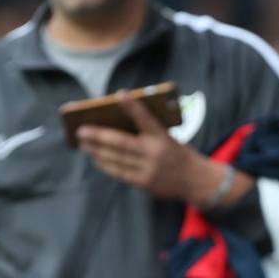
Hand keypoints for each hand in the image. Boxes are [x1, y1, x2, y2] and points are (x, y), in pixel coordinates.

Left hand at [76, 93, 232, 204]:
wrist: (197, 181)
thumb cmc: (178, 154)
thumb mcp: (169, 139)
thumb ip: (149, 133)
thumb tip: (117, 127)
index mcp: (163, 138)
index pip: (146, 119)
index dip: (133, 107)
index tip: (120, 94)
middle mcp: (155, 153)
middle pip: (121, 143)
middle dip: (99, 136)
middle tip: (81, 130)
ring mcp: (149, 170)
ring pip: (116, 159)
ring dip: (97, 151)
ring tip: (84, 144)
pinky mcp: (145, 183)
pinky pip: (120, 173)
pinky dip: (105, 164)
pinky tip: (96, 158)